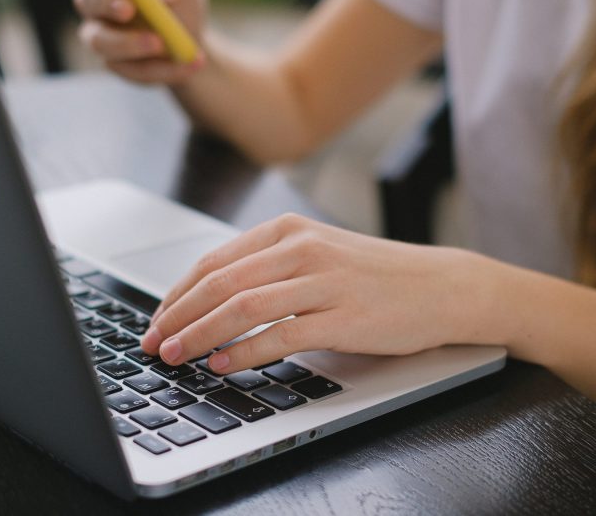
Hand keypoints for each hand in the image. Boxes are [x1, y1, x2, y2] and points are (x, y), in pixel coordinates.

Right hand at [41, 0, 208, 83]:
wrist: (193, 40)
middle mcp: (94, 1)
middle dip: (107, 3)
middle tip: (129, 8)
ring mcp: (101, 35)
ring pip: (103, 42)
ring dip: (132, 44)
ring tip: (162, 43)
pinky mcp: (117, 65)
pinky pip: (133, 69)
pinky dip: (164, 68)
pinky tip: (189, 63)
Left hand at [140, 214, 477, 373]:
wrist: (443, 286)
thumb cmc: (376, 275)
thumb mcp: (318, 255)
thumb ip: (269, 268)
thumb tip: (209, 300)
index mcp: (289, 230)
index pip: (215, 261)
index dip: (177, 294)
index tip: (156, 320)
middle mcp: (303, 249)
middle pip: (221, 283)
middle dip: (178, 317)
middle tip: (153, 343)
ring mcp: (324, 282)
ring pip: (243, 307)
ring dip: (200, 335)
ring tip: (176, 356)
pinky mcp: (344, 317)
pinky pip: (281, 335)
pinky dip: (245, 353)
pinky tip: (223, 365)